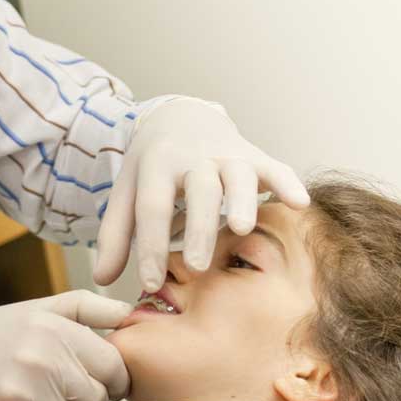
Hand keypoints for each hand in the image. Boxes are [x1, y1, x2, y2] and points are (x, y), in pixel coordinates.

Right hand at [0, 290, 132, 400]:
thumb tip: (130, 312)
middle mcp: (41, 362)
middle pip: (96, 400)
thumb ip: (87, 307)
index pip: (114, 366)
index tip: (98, 379)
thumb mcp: (37, 309)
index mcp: (54, 330)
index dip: (112, 378)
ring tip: (26, 396)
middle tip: (53, 386)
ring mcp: (23, 397)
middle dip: (82, 398)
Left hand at [92, 98, 309, 290]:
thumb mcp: (127, 192)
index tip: (150, 284)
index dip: (150, 246)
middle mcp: (194, 156)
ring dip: (242, 200)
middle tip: (196, 264)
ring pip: (238, 174)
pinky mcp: (254, 154)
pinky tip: (299, 204)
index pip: (152, 206)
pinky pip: (274, 166)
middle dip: (198, 227)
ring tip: (243, 230)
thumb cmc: (153, 167)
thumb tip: (102, 280)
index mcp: (157, 164)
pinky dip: (287, 182)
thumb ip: (115, 235)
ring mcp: (227, 153)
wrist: (181, 116)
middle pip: (198, 190)